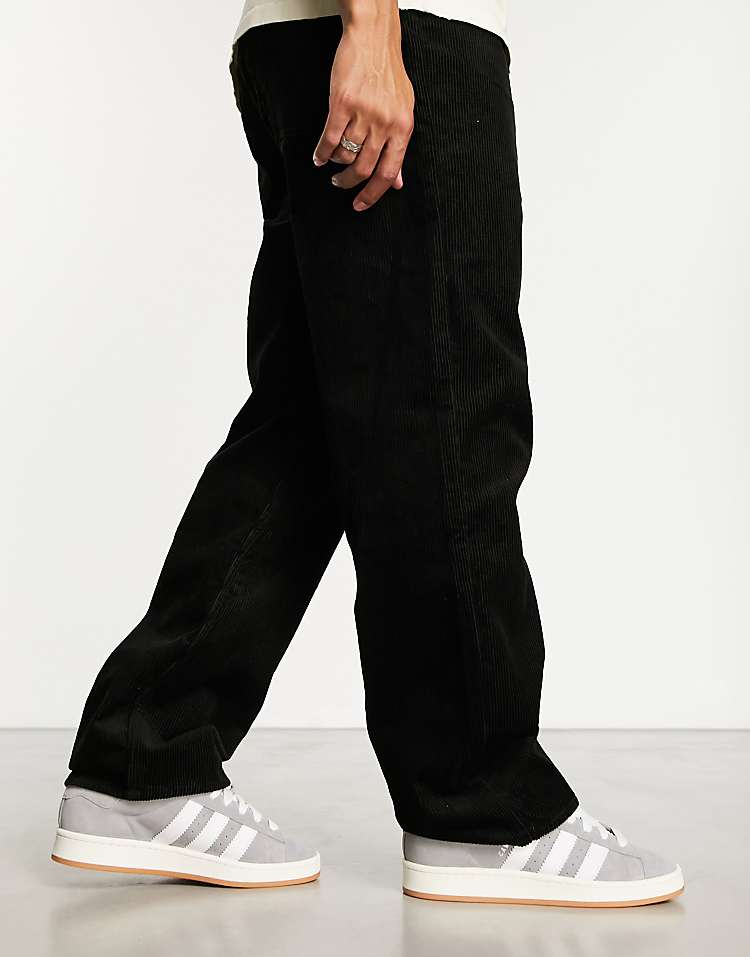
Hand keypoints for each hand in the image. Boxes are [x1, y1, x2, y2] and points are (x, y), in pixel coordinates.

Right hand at [313, 3, 414, 211]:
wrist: (373, 38)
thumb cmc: (388, 74)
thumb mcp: (403, 111)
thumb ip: (399, 146)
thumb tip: (397, 181)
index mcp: (403, 128)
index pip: (388, 173)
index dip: (373, 195)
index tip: (360, 205)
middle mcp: (384, 124)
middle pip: (364, 169)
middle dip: (349, 183)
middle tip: (340, 184)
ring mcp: (363, 114)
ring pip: (345, 155)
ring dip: (336, 163)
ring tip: (332, 161)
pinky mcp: (342, 104)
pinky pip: (329, 139)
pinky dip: (322, 152)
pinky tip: (319, 156)